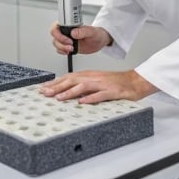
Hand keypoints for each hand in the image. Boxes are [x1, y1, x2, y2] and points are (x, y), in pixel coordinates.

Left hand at [39, 70, 157, 103]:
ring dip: (70, 92)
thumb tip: (68, 93)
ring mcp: (103, 84)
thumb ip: (83, 86)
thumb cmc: (116, 82)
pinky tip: (82, 102)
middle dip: (57, 86)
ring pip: (83, 87)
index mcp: (89, 75)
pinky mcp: (112, 91)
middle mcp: (93, 78)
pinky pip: (100, 95)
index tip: (43, 88)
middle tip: (45, 93)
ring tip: (59, 98)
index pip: (68, 77)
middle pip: (72, 80)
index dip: (55, 82)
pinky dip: (91, 98)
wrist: (135, 81)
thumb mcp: (97, 82)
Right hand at [50, 22, 111, 54]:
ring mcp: (66, 38)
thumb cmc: (96, 34)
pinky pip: (59, 49)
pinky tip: (68, 51)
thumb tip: (74, 32)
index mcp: (70, 24)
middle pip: (54, 34)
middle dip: (60, 41)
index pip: (57, 25)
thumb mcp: (92, 32)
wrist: (99, 41)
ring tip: (71, 49)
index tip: (68, 38)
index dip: (59, 32)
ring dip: (61, 47)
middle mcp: (67, 31)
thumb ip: (83, 31)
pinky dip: (62, 51)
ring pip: (56, 42)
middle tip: (70, 44)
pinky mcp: (67, 45)